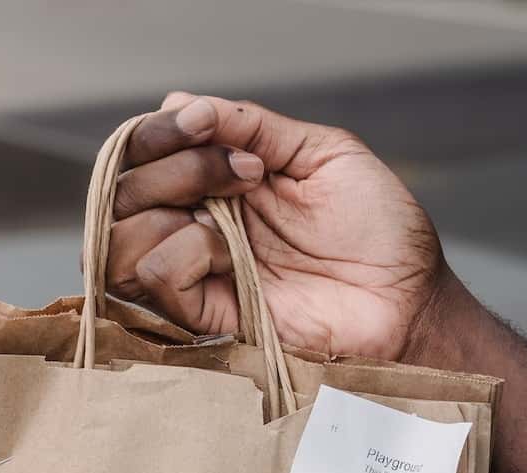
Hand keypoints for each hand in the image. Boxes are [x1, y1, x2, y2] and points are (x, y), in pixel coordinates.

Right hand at [106, 92, 448, 359]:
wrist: (409, 295)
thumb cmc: (380, 228)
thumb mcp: (321, 153)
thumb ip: (251, 126)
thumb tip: (177, 103)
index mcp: (218, 183)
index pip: (144, 156)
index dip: (154, 134)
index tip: (201, 123)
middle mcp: (198, 225)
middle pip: (121, 193)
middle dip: (170, 168)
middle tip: (243, 173)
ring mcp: (200, 271)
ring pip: (118, 239)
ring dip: (166, 210)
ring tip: (231, 215)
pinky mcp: (210, 314)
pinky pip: (154, 279)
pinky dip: (180, 254)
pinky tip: (229, 255)